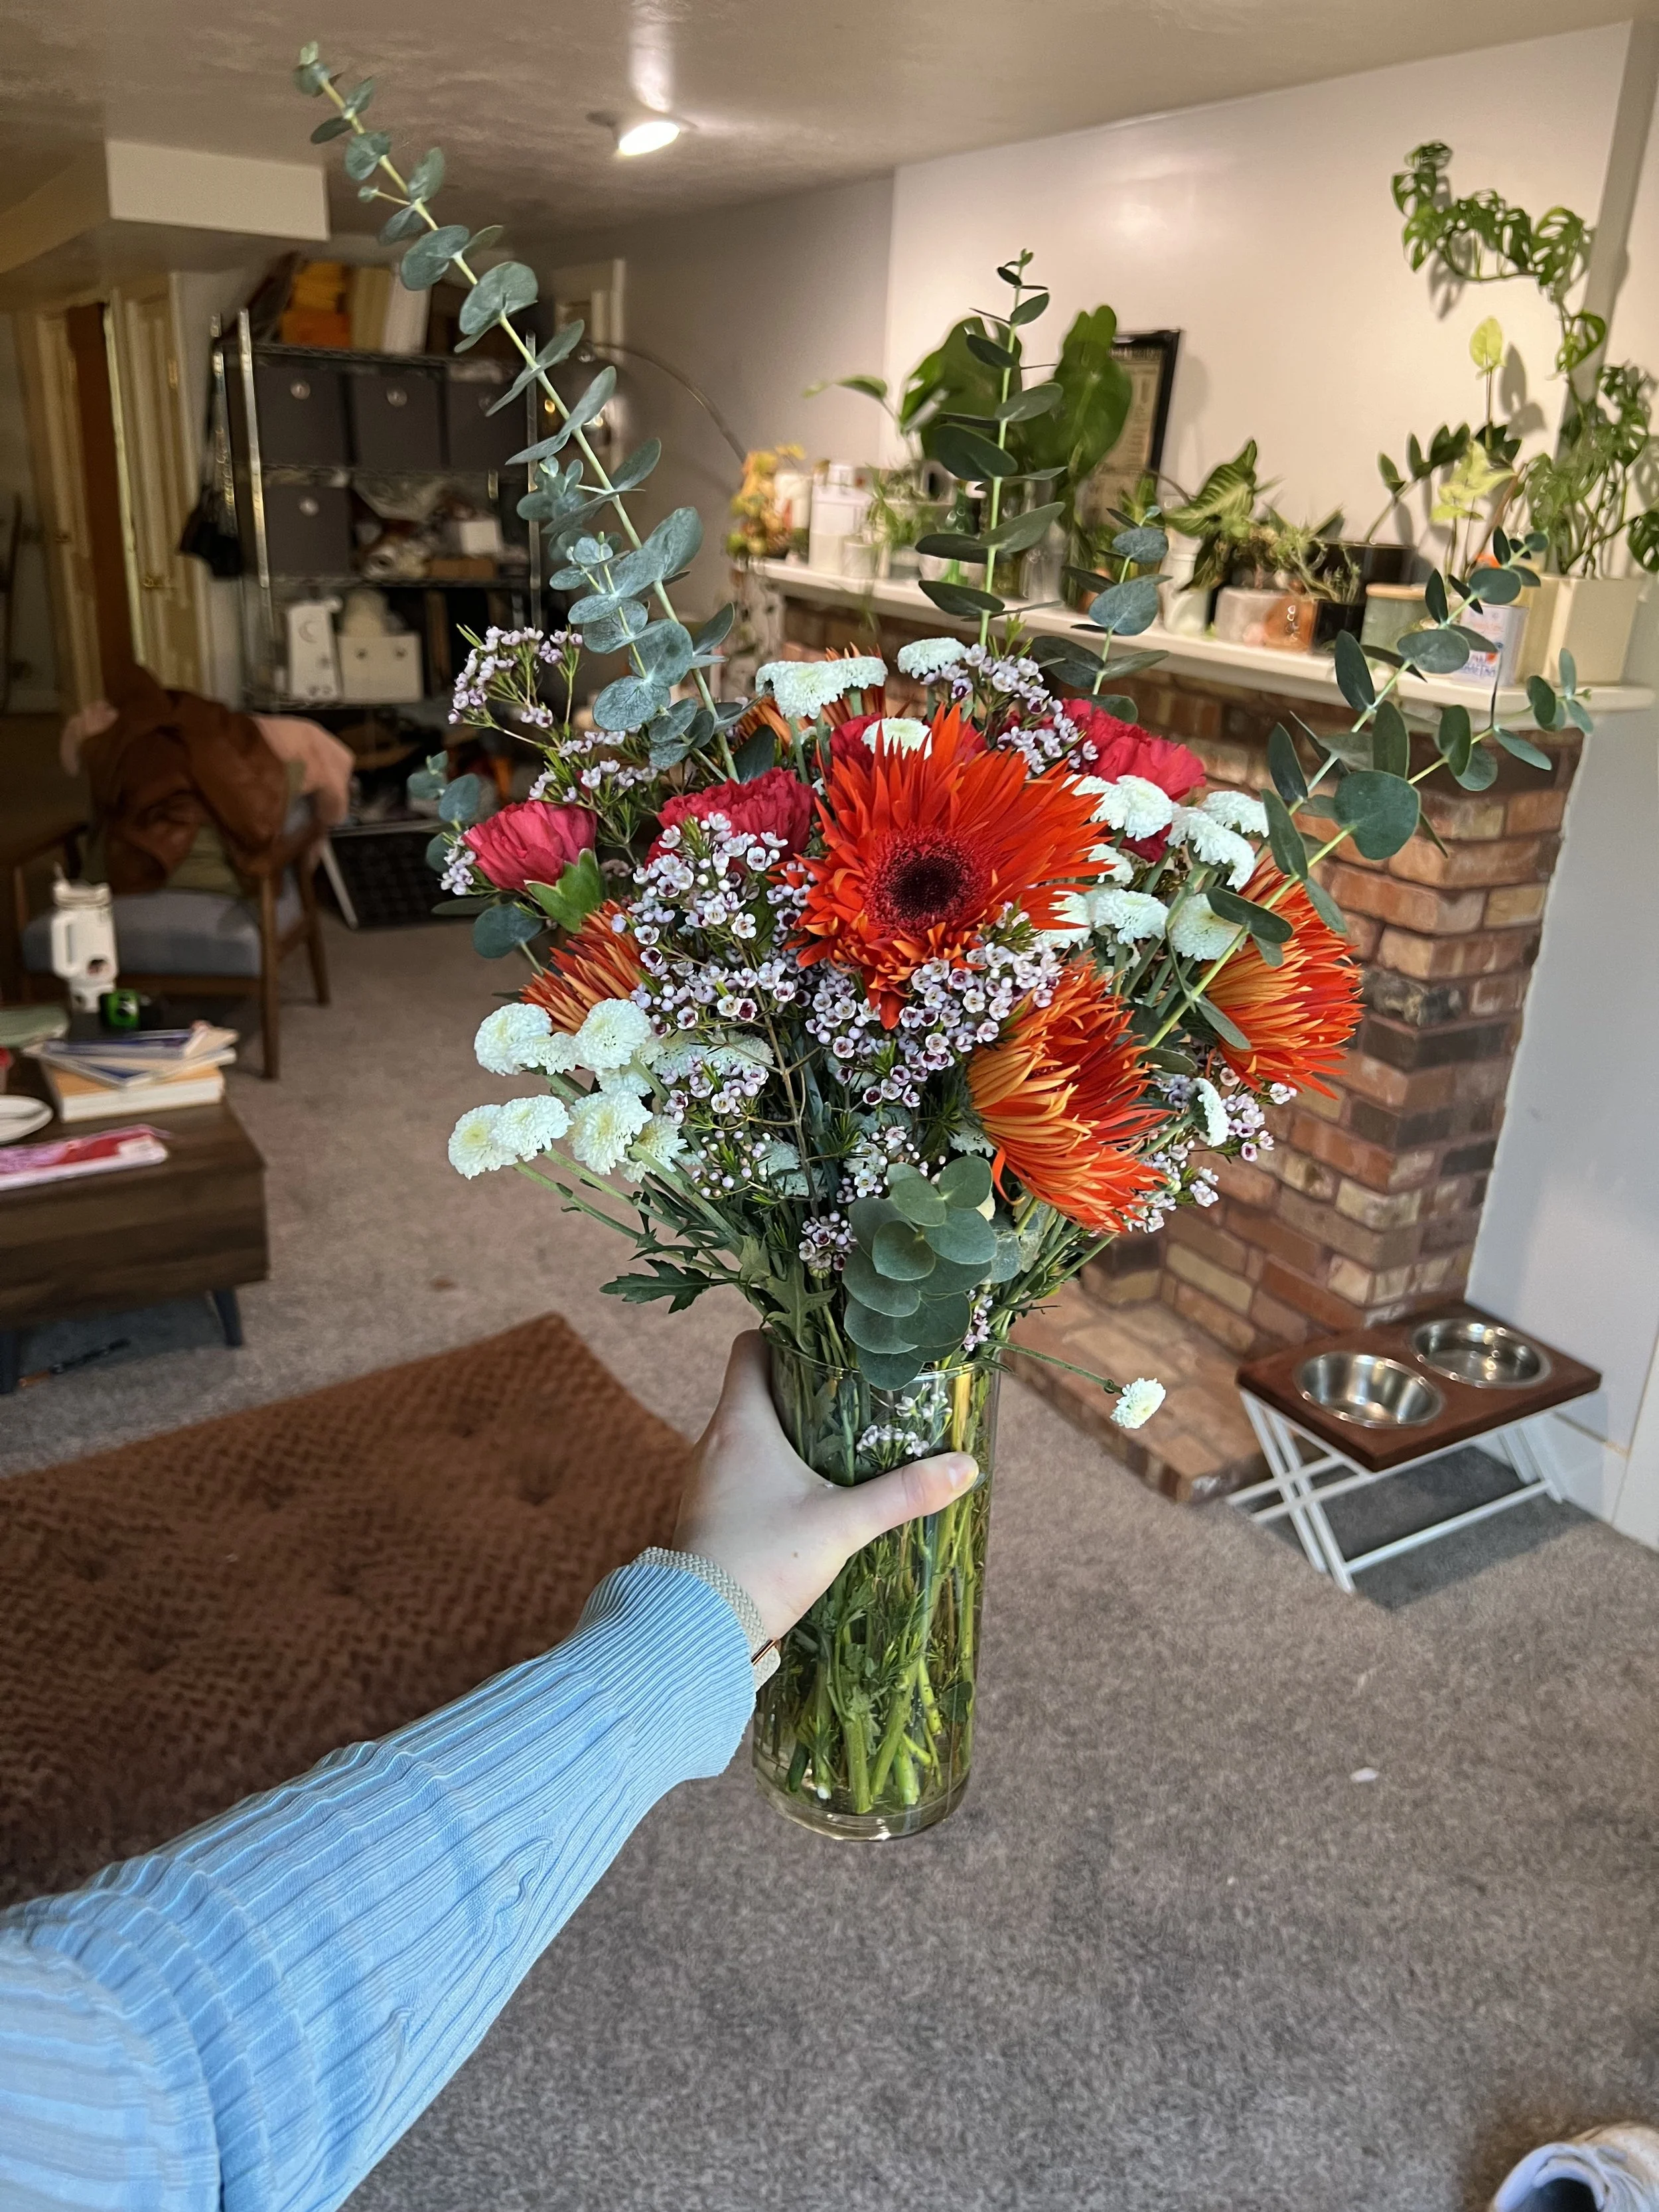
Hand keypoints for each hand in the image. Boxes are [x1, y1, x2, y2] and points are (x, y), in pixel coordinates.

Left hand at [672, 1332, 977, 1640]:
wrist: (701, 1625)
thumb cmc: (765, 1560)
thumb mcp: (843, 1523)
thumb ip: (903, 1494)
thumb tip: (964, 1467)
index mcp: (740, 1422)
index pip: (748, 1347)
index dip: (782, 1335)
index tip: (826, 1345)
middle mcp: (713, 1441)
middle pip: (752, 1387)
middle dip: (797, 1385)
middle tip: (848, 1394)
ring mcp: (704, 1478)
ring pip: (744, 1431)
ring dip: (783, 1431)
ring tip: (834, 1443)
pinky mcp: (706, 1512)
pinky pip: (737, 1470)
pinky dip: (768, 1468)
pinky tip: (804, 1492)